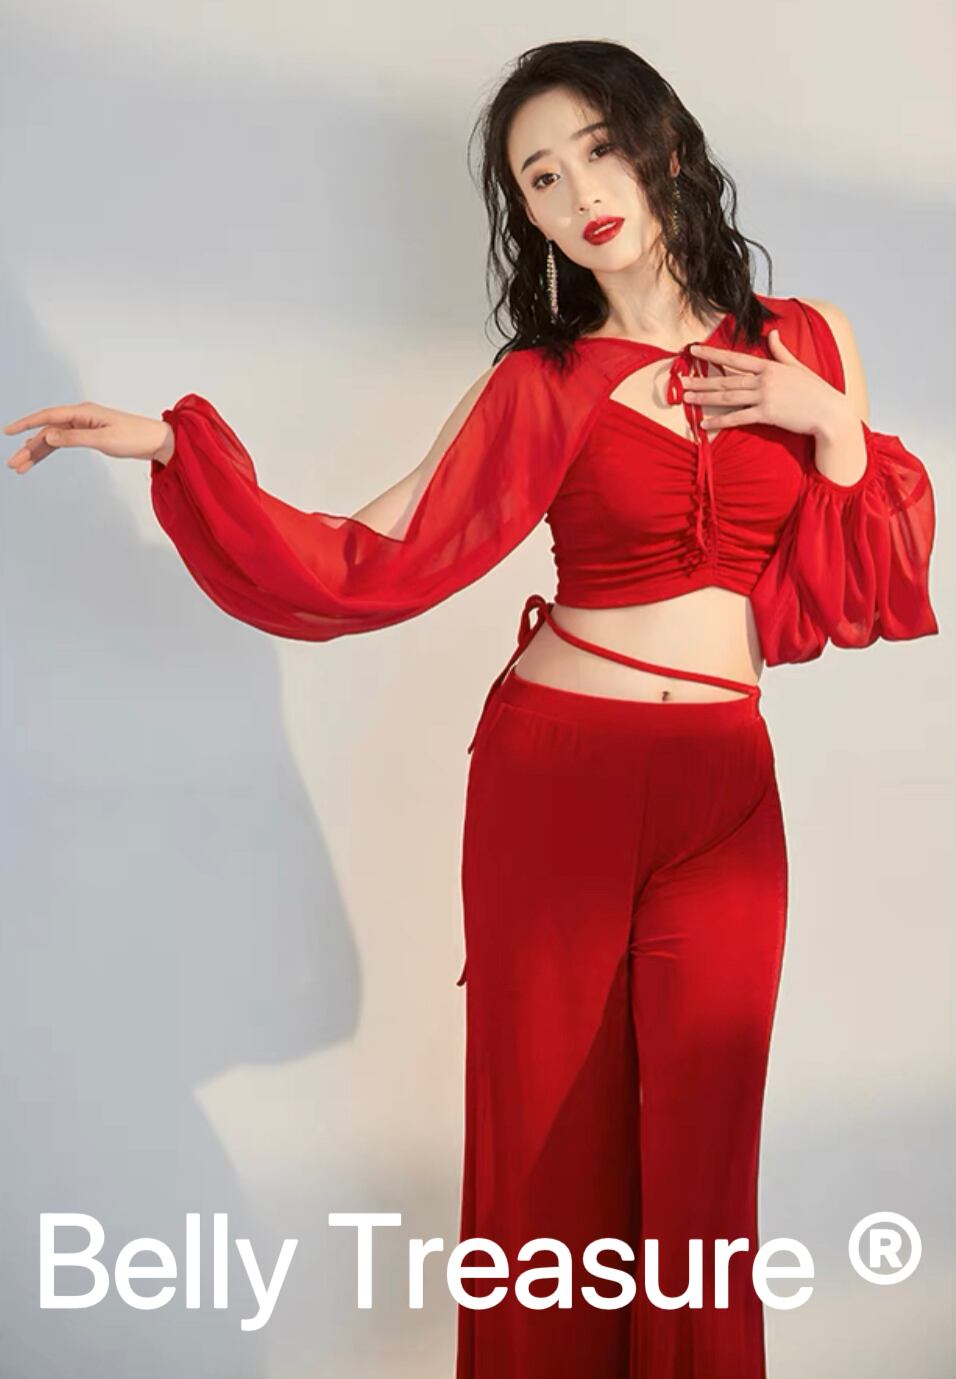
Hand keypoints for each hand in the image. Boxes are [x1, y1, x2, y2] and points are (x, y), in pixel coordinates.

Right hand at [3, 402, 173, 473]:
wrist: (156, 441)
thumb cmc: (135, 437)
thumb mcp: (103, 439)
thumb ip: (74, 437)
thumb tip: (48, 435)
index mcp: (83, 413)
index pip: (47, 417)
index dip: (26, 424)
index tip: (8, 432)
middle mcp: (81, 416)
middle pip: (47, 431)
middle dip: (28, 447)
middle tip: (13, 464)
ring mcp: (85, 425)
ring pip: (54, 438)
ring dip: (37, 452)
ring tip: (21, 466)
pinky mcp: (90, 435)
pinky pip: (64, 441)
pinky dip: (52, 450)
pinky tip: (40, 456)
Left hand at [681, 329, 852, 437]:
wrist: (829, 411)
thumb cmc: (814, 390)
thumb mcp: (797, 366)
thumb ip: (781, 351)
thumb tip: (773, 333)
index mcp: (769, 366)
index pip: (735, 359)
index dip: (713, 355)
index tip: (694, 352)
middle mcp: (764, 380)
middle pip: (726, 380)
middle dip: (702, 380)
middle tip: (682, 381)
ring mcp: (765, 397)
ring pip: (728, 397)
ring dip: (705, 399)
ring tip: (686, 399)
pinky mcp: (767, 415)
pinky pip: (739, 418)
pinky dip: (720, 421)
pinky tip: (705, 423)